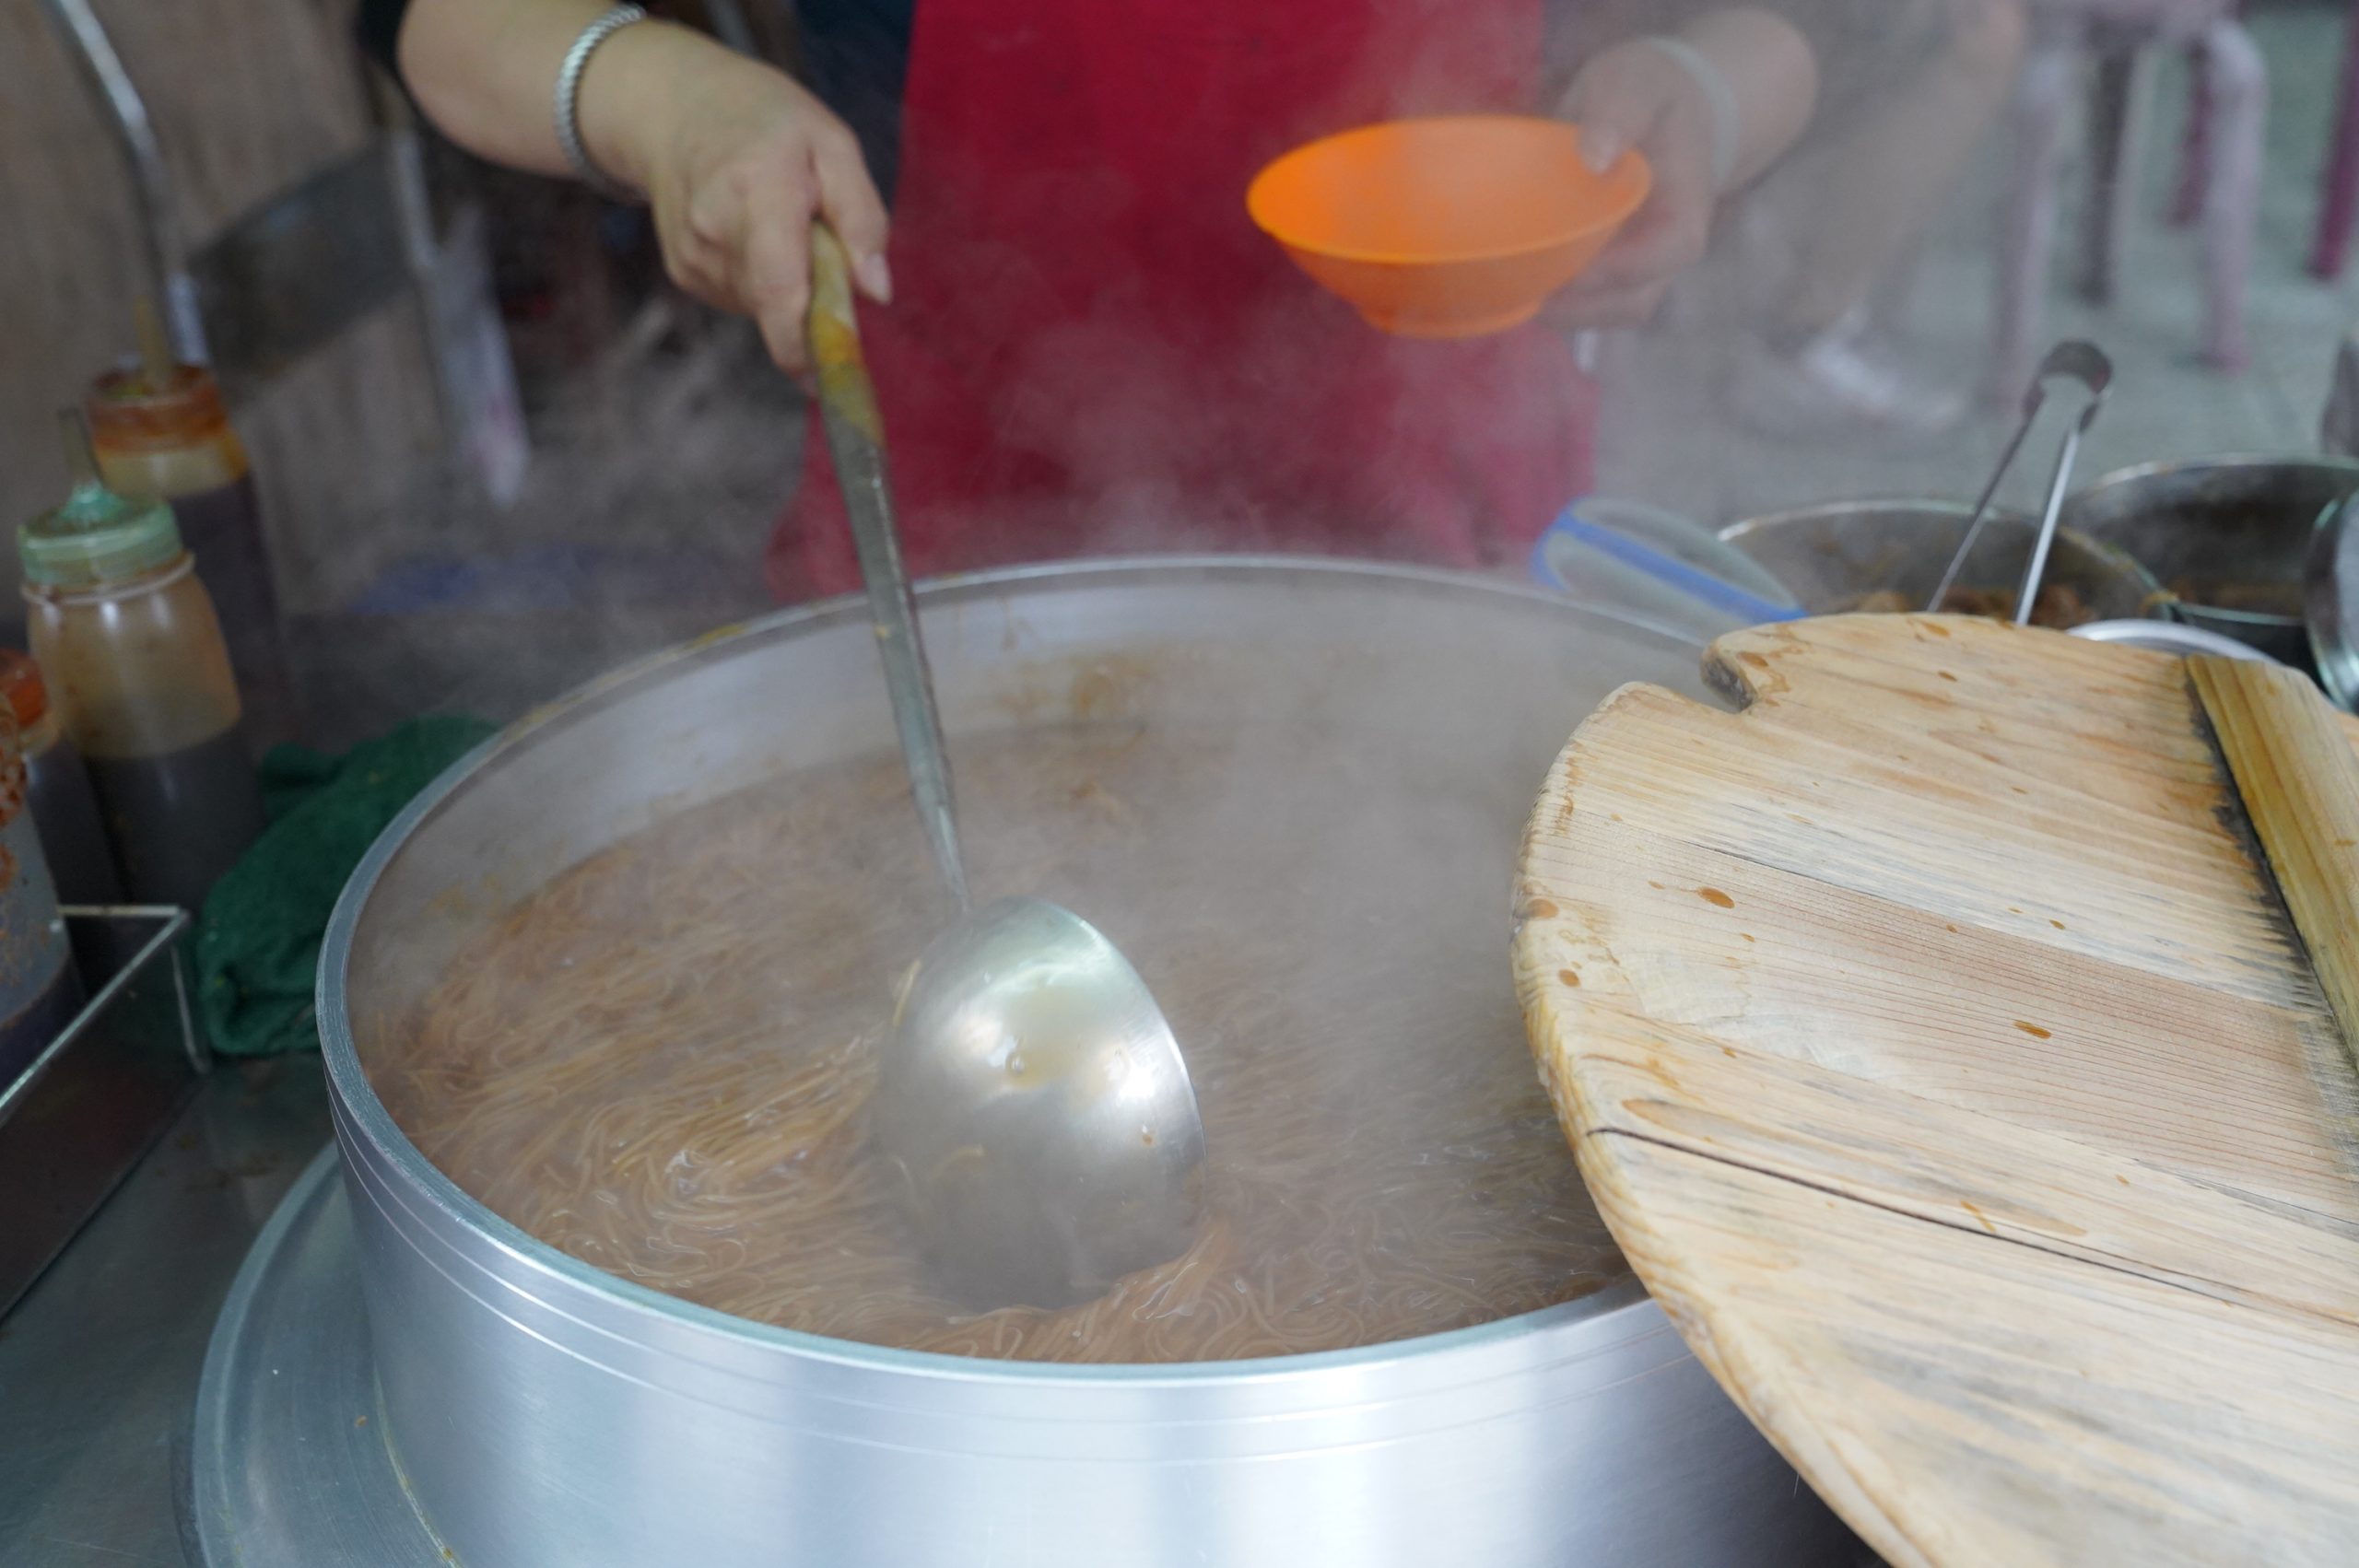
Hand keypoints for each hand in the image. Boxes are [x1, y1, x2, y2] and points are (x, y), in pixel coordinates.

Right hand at [582, 28, 889, 372]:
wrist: (673, 109)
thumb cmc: (766, 122)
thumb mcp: (832, 144)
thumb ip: (862, 217)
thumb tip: (877, 294)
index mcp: (758, 189)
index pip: (779, 288)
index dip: (805, 345)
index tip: (830, 383)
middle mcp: (715, 229)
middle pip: (781, 306)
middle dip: (817, 299)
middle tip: (821, 244)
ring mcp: (694, 257)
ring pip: (765, 307)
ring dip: (791, 287)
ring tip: (781, 225)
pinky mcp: (686, 274)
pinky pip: (746, 301)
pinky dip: (765, 282)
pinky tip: (753, 234)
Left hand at [1544, 39, 1720, 330]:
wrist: (1665, 104)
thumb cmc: (1650, 91)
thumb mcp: (1638, 82)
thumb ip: (1620, 111)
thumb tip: (1595, 157)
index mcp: (1685, 205)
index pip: (1665, 253)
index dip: (1615, 270)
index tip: (1562, 269)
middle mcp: (1667, 248)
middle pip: (1633, 302)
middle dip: (1578, 308)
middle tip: (1518, 291)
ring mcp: (1642, 264)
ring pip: (1609, 312)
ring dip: (1562, 313)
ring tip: (1510, 295)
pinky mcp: (1613, 267)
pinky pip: (1589, 303)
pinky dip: (1555, 303)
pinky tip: (1515, 286)